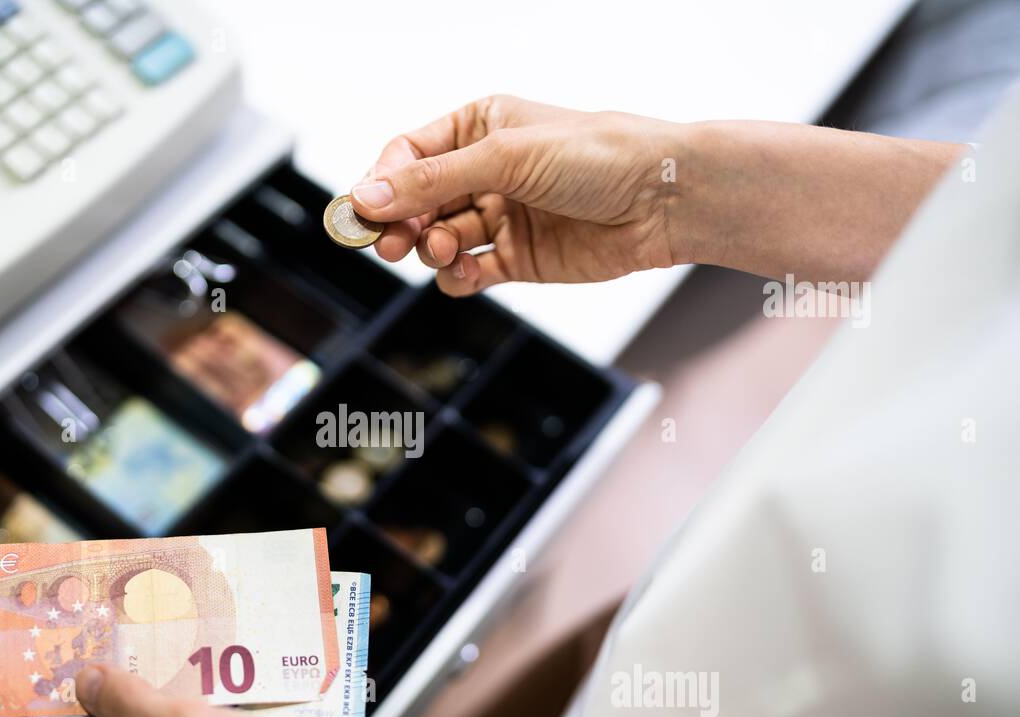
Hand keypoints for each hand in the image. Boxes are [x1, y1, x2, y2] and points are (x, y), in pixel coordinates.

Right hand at [352, 95, 962, 291]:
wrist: (663, 199)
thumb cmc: (596, 155)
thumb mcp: (504, 158)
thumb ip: (432, 181)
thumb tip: (368, 195)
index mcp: (479, 127)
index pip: (408, 155)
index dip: (382, 183)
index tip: (364, 212)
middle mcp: (484, 171)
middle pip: (416, 202)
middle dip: (400, 223)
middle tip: (391, 244)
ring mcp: (500, 216)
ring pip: (438, 240)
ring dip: (432, 249)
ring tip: (448, 251)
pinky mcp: (518, 259)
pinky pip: (468, 273)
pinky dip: (457, 278)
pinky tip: (464, 274)